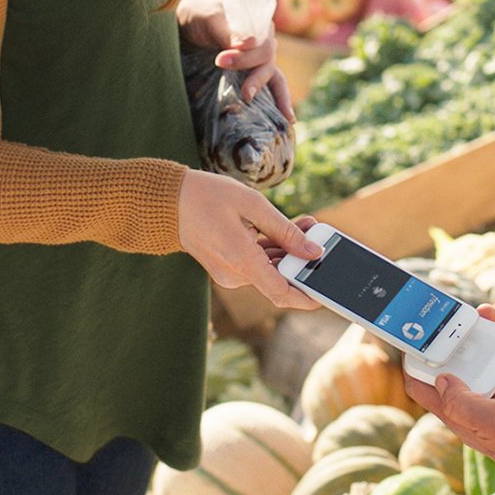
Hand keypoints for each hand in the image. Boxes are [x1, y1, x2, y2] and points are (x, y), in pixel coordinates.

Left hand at [177, 0, 294, 120]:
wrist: (185, 28)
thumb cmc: (199, 18)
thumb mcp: (209, 19)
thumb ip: (227, 30)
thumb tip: (248, 43)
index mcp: (259, 25)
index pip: (262, 44)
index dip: (246, 57)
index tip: (221, 61)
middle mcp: (264, 44)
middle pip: (268, 63)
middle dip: (255, 79)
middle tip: (243, 93)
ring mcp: (259, 62)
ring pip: (276, 79)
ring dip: (279, 98)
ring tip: (286, 119)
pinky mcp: (250, 77)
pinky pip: (269, 90)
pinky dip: (277, 103)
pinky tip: (287, 121)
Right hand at [178, 170, 320, 309]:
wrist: (168, 201)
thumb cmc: (208, 196)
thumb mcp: (253, 204)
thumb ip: (285, 231)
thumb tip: (313, 251)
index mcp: (240, 260)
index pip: (280, 293)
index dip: (307, 297)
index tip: (327, 293)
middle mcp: (234, 274)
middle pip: (279, 277)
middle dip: (301, 258)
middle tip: (315, 229)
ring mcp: (228, 273)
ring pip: (268, 270)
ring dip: (288, 251)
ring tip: (302, 223)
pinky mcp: (226, 268)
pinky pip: (256, 265)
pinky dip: (271, 251)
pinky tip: (282, 231)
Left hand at [405, 303, 494, 478]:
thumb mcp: (489, 422)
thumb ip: (460, 401)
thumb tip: (441, 378)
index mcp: (460, 415)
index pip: (425, 387)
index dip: (417, 360)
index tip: (419, 332)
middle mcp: (477, 406)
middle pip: (463, 362)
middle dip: (469, 334)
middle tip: (481, 311)